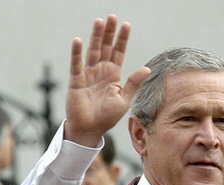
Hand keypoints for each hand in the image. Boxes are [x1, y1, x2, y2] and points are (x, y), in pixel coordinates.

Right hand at [65, 14, 150, 146]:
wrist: (90, 129)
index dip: (122, 39)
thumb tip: (147, 69)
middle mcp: (101, 71)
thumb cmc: (107, 117)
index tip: (126, 25)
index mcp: (113, 75)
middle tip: (112, 17)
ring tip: (99, 22)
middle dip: (109, 33)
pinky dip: (77, 53)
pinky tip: (79, 41)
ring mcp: (88, 74)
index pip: (118, 53)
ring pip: (92, 52)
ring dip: (95, 37)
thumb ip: (133, 83)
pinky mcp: (77, 81)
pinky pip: (76, 65)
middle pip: (105, 48)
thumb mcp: (124, 99)